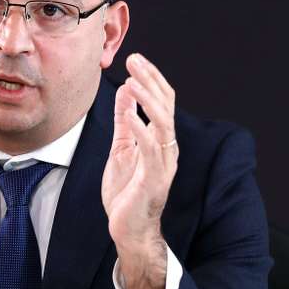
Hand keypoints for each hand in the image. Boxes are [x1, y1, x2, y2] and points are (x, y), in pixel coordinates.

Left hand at [101, 53, 177, 288]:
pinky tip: (130, 114)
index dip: (151, 79)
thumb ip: (124, 122)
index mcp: (160, 140)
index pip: (162, 102)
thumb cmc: (126, 191)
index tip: (136, 59)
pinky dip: (140, 128)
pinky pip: (150, 149)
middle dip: (151, 80)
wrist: (128, 229)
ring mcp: (163, 163)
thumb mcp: (121, 148)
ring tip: (131, 80)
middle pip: (166, 106)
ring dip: (147, 100)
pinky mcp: (153, 179)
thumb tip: (124, 92)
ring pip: (162, 123)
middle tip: (135, 60)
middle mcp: (167, 148)